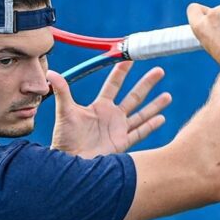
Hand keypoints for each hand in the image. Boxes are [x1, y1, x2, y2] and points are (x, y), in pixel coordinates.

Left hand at [48, 62, 172, 158]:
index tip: (130, 58)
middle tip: (159, 71)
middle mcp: (112, 116)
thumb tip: (51, 73)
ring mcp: (119, 130)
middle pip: (134, 96)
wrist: (70, 161)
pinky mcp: (122, 143)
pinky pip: (139, 133)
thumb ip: (63, 92)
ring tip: (168, 96)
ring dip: (155, 105)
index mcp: (99, 106)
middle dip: (147, 84)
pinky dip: (150, 126)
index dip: (122, 71)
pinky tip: (161, 118)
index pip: (114, 85)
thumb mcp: (65, 112)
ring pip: (141, 114)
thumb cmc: (65, 138)